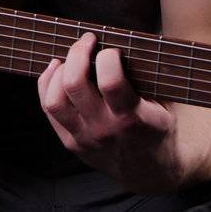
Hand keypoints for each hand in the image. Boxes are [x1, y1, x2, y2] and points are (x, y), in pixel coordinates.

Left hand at [38, 32, 179, 191]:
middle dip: (78, 53)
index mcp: (133, 118)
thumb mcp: (163, 105)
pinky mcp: (70, 142)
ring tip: (69, 58)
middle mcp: (105, 129)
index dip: (108, 56)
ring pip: (54, 100)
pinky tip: (56, 70)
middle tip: (88, 41)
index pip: (110, 82)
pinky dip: (47, 84)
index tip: (113, 49)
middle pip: (74, 85)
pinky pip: (48, 110)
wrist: (149, 171)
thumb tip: (127, 40)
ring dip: (58, 71)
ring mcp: (84, 138)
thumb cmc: (157, 128)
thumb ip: (146, 78)